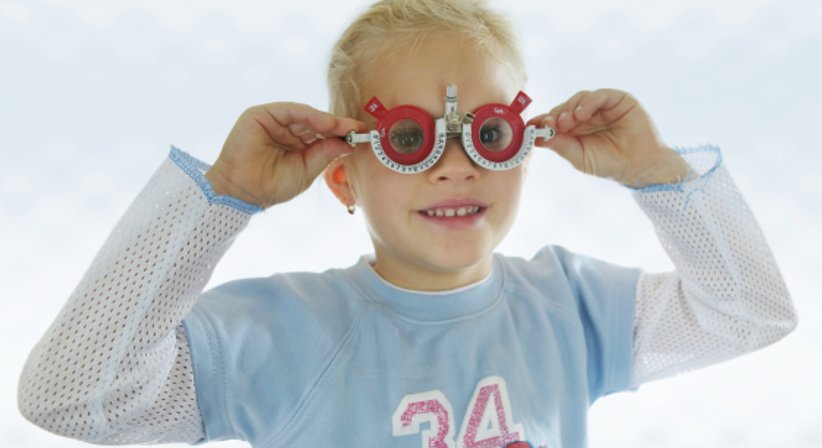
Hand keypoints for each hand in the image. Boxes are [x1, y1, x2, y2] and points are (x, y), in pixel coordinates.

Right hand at [205, 102, 365, 207]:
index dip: (342, 133)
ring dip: (328, 121)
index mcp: (295, 144)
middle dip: (339, 125)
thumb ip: (325, 153)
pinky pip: (291, 110)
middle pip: (316, 122)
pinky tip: (327, 124)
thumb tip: (348, 142)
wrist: (243, 192)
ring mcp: (273, 121)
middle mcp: (285, 130)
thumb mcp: (307, 170)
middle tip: (359, 128)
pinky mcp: (261, 114)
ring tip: (346, 127)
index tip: (363, 134)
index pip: (321, 134)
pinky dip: (311, 116)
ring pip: (306, 115)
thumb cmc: (271, 186)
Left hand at [528, 89, 689, 186]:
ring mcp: (602, 107)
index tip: (531, 127)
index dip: (542, 121)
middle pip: (564, 107)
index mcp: (575, 129)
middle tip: (550, 125)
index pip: (554, 120)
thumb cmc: (609, 164)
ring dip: (569, 108)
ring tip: (567, 122)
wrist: (639, 166)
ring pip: (579, 98)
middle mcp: (587, 115)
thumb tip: (536, 138)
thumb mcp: (579, 156)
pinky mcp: (618, 100)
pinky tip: (581, 114)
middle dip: (555, 116)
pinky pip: (599, 95)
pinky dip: (588, 102)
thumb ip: (559, 145)